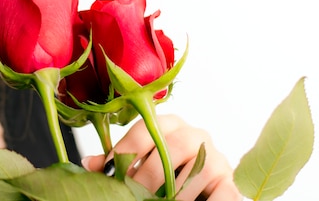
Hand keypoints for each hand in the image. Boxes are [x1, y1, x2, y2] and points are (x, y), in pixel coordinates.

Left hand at [82, 114, 241, 200]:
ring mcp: (216, 157)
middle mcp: (195, 135)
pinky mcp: (229, 181)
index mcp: (170, 125)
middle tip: (133, 195)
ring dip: (175, 194)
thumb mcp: (143, 163)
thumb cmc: (168, 172)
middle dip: (149, 175)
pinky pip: (222, 193)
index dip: (126, 151)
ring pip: (195, 171)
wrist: (205, 184)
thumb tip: (88, 165)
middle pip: (172, 147)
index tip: (112, 173)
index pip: (145, 129)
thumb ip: (121, 163)